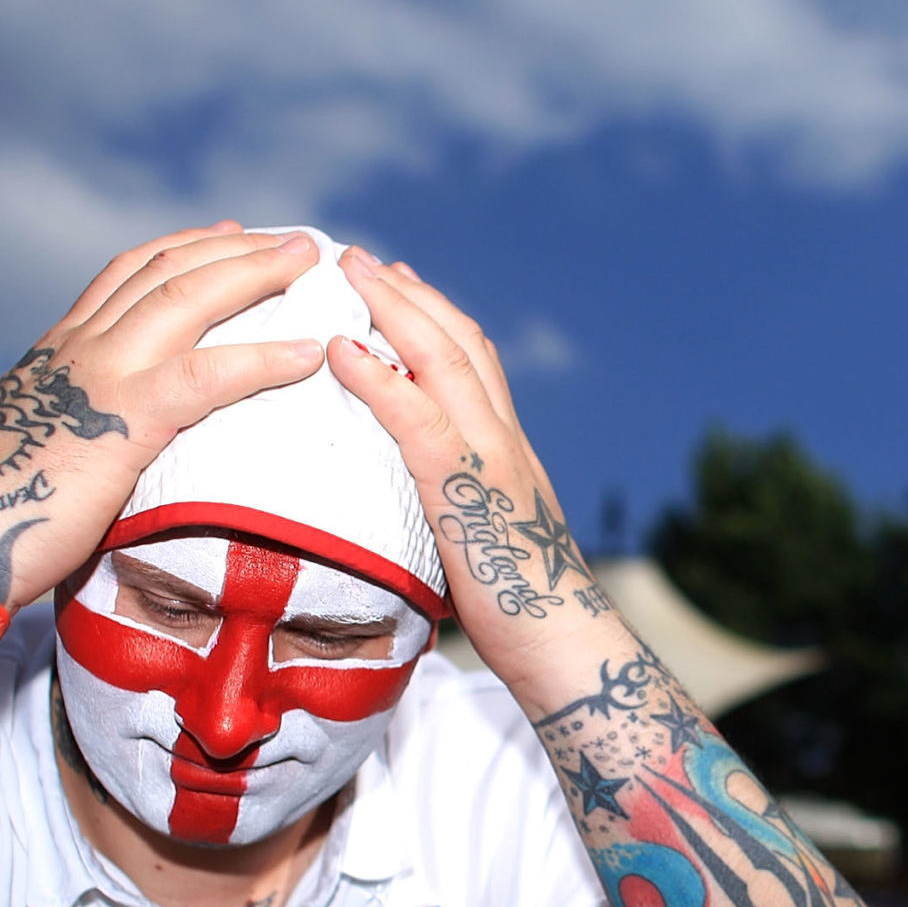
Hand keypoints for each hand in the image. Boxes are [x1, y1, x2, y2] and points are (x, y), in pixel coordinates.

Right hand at [0, 224, 324, 613]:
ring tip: (306, 260)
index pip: (124, 276)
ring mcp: (100, 375)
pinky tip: (308, 353)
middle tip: (289, 239)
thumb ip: (68, 429)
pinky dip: (264, 358)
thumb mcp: (34, 449)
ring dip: (255, 272)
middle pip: (165, 270)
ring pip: (189, 298)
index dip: (179, 248)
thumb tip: (87, 445)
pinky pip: (209, 374)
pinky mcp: (125, 420)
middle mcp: (78, 348)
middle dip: (232, 246)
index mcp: (57, 353)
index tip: (223, 232)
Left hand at [329, 247, 622, 706]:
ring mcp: (490, 459)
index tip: (399, 285)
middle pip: (461, 341)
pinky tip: (341, 351)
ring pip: (444, 359)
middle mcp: (504, 440)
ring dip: (393, 309)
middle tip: (364, 259)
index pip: (475, 363)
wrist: (566, 647)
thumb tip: (416, 517)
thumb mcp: (484, 547)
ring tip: (351, 274)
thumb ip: (454, 515)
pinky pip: (417, 418)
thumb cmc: (522, 616)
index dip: (435, 318)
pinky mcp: (466, 491)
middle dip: (410, 294)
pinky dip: (378, 377)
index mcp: (509, 451)